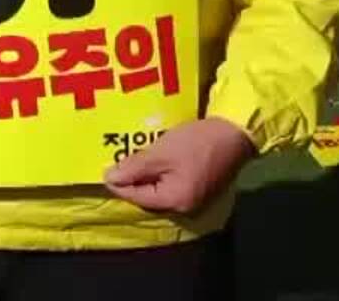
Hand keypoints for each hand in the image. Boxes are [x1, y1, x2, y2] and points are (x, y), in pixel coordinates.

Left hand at [103, 117, 255, 213]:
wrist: (234, 131)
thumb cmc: (196, 142)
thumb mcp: (161, 153)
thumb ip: (134, 167)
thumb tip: (109, 179)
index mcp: (175, 202)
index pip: (137, 197)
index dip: (118, 183)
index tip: (103, 170)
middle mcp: (185, 207)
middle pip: (148, 196)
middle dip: (132, 179)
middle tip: (114, 162)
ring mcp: (194, 199)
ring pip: (160, 190)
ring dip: (146, 175)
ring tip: (131, 158)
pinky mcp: (200, 187)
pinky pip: (172, 184)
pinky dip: (160, 173)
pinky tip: (152, 159)